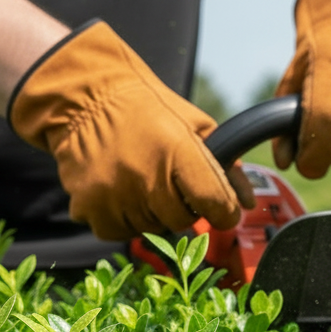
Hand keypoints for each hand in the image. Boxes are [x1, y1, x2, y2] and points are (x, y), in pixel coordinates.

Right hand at [10, 21, 250, 240]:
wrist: (83, 98)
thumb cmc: (145, 110)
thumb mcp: (194, 125)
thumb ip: (226, 166)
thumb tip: (246, 204)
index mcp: (178, 150)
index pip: (215, 204)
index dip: (223, 210)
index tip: (219, 206)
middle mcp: (146, 177)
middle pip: (182, 221)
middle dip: (182, 207)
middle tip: (167, 181)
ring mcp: (115, 195)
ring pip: (151, 229)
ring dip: (151, 212)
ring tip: (139, 179)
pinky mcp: (89, 208)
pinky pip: (118, 232)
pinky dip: (121, 218)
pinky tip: (117, 190)